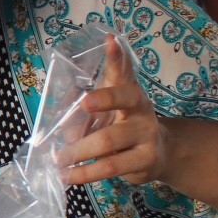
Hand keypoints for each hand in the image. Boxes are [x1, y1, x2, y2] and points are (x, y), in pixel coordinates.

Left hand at [61, 34, 171, 186]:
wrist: (160, 154)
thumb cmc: (122, 128)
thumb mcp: (107, 115)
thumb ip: (83, 114)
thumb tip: (57, 125)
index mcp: (128, 92)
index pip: (123, 71)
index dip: (117, 56)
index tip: (109, 40)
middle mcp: (140, 109)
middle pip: (122, 99)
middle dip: (102, 100)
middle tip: (83, 103)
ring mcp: (146, 134)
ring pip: (110, 140)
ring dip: (79, 151)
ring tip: (59, 160)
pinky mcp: (145, 160)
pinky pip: (110, 167)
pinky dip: (85, 173)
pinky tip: (69, 177)